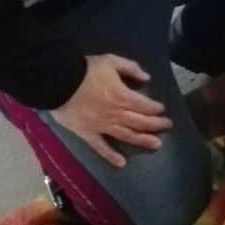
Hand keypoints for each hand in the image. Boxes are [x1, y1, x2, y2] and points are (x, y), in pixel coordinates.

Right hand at [51, 54, 172, 167]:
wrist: (57, 82)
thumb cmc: (85, 70)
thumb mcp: (111, 61)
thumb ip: (131, 68)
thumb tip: (147, 78)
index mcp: (122, 96)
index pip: (145, 105)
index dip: (156, 108)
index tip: (162, 110)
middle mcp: (116, 114)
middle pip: (140, 122)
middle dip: (156, 124)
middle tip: (167, 126)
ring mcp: (102, 126)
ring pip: (127, 135)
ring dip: (143, 140)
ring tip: (156, 145)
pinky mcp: (87, 134)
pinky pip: (101, 147)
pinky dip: (111, 156)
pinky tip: (122, 163)